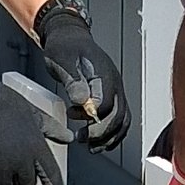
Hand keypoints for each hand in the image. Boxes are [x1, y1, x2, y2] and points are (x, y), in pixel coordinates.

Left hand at [32, 0, 131, 152]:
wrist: (70, 37)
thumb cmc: (65, 47)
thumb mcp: (62, 59)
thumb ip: (73, 80)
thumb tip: (82, 100)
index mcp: (104, 74)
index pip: (105, 103)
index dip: (91, 116)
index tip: (73, 116)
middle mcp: (115, 84)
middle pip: (117, 116)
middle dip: (100, 132)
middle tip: (83, 139)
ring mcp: (116, 91)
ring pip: (122, 121)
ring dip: (109, 138)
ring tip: (91, 147)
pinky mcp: (112, 96)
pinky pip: (120, 119)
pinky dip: (112, 134)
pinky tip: (99, 141)